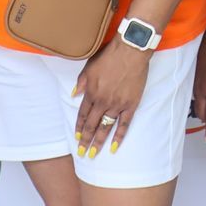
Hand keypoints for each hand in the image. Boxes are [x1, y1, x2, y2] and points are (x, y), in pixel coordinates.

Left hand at [74, 42, 152, 156]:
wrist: (131, 51)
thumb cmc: (110, 56)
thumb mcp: (89, 67)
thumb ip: (81, 83)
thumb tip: (74, 94)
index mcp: (91, 93)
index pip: (82, 115)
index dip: (79, 128)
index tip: (77, 138)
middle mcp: (102, 102)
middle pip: (91, 125)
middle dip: (85, 141)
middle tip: (82, 153)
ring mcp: (117, 105)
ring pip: (105, 128)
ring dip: (98, 142)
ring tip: (93, 154)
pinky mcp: (131, 105)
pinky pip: (124, 124)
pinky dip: (119, 137)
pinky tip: (114, 147)